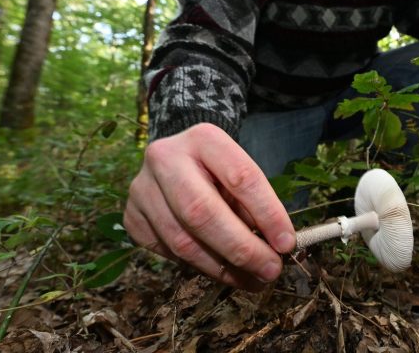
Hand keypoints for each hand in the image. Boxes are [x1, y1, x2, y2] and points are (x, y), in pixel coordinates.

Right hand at [124, 123, 295, 290]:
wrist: (178, 158)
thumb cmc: (219, 170)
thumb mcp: (240, 173)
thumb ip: (255, 205)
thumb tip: (277, 247)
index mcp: (204, 138)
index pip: (241, 177)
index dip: (267, 214)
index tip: (287, 243)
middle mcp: (165, 158)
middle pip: (202, 212)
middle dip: (241, 249)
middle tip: (270, 270)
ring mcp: (142, 188)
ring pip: (182, 241)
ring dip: (222, 268)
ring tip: (252, 279)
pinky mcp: (131, 216)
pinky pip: (167, 252)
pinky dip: (198, 266)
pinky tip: (221, 270)